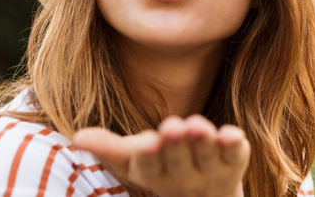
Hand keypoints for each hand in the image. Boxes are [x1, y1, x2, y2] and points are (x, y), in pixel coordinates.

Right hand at [73, 115, 249, 196]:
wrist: (204, 196)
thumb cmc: (160, 167)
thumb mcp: (132, 160)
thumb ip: (107, 149)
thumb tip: (77, 137)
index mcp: (154, 175)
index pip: (149, 167)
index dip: (148, 156)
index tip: (146, 143)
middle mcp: (183, 177)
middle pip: (179, 160)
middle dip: (176, 144)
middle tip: (173, 126)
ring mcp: (210, 170)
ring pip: (208, 155)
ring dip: (204, 141)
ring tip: (197, 125)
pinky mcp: (234, 160)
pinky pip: (236, 154)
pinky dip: (235, 145)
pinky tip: (234, 135)